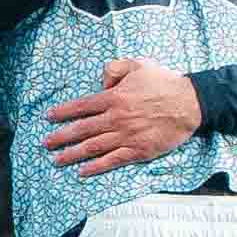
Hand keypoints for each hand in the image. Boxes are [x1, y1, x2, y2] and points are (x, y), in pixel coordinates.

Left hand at [43, 56, 206, 174]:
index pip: (81, 107)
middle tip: (46, 143)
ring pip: (93, 147)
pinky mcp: (138, 151)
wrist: (190, 103)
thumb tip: (101, 83)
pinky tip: (83, 171)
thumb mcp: (138, 64)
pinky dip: (96, 167)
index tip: (49, 118)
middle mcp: (116, 118)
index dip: (63, 112)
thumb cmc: (165, 83)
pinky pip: (112, 161)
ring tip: (57, 160)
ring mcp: (126, 136)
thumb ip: (114, 69)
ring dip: (72, 154)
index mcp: (114, 98)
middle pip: (82, 129)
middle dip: (61, 136)